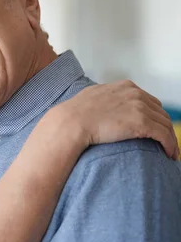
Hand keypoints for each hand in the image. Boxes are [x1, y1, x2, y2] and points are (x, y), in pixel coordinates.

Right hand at [47, 80, 178, 158]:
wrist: (71, 121)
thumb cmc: (76, 112)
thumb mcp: (94, 94)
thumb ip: (106, 96)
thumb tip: (106, 103)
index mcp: (126, 86)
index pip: (150, 101)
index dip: (154, 116)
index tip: (154, 128)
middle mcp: (136, 94)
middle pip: (160, 112)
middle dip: (164, 127)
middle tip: (163, 141)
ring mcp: (140, 107)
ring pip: (165, 125)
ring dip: (169, 139)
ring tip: (169, 151)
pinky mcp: (142, 123)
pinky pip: (164, 135)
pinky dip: (170, 145)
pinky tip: (169, 154)